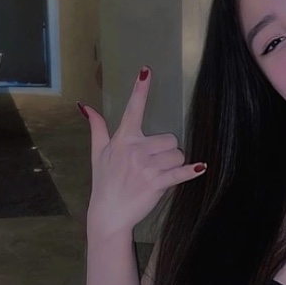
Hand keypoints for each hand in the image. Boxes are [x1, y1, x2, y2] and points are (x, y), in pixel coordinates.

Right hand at [79, 68, 205, 237]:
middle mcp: (135, 150)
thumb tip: (85, 106)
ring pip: (177, 154)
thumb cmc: (104, 182)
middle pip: (169, 138)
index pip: (132, 109)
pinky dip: (191, 171)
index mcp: (123, 139)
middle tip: (152, 165)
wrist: (108, 213)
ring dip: (173, 165)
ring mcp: (146, 166)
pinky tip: (201, 168)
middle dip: (166, 151)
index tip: (146, 71)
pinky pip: (180, 172)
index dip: (140, 89)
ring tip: (157, 175)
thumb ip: (97, 127)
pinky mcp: (157, 183)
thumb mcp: (98, 153)